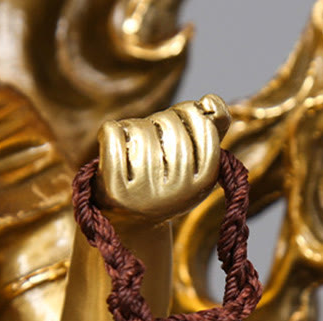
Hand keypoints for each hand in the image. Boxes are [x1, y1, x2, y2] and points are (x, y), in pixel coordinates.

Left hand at [96, 94, 230, 220]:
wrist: (129, 219)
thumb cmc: (164, 180)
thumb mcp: (194, 160)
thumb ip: (213, 127)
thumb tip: (210, 100)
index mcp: (204, 182)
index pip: (204, 125)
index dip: (187, 112)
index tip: (176, 121)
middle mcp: (178, 191)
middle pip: (169, 124)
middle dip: (158, 121)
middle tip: (152, 136)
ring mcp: (146, 193)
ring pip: (140, 128)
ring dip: (132, 127)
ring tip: (131, 145)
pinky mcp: (116, 191)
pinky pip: (113, 137)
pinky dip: (109, 131)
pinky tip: (112, 141)